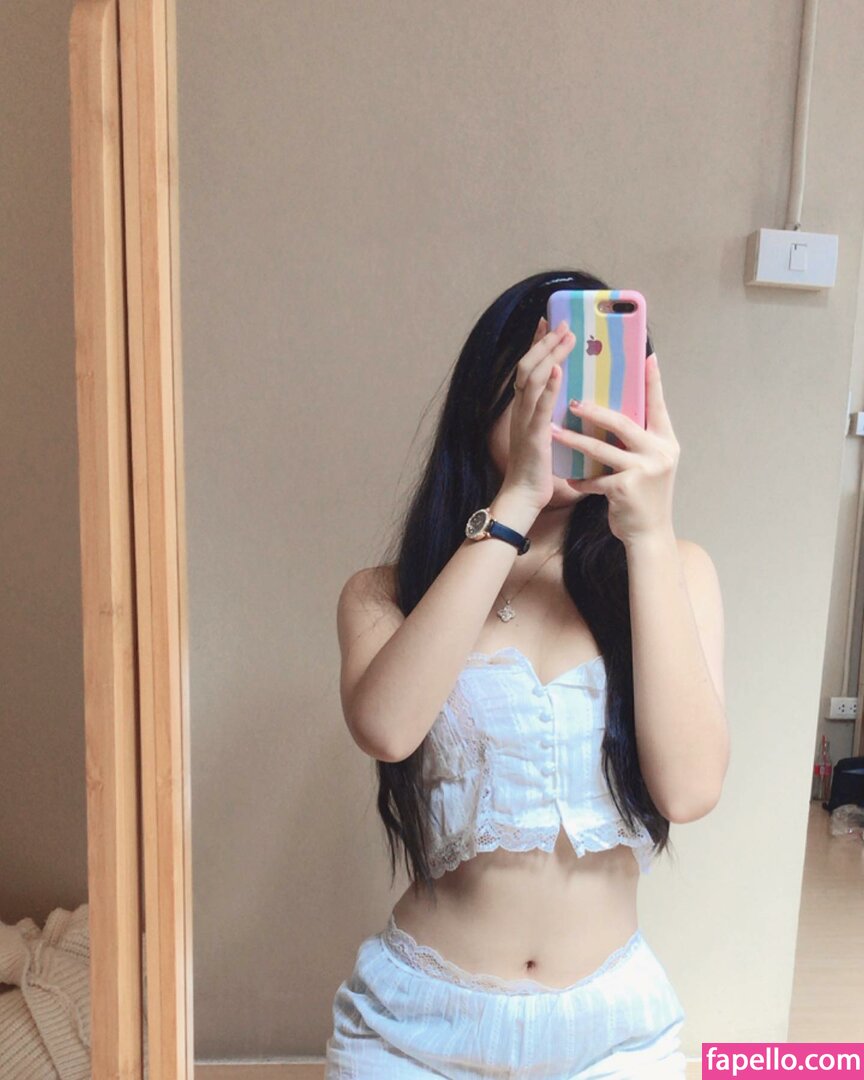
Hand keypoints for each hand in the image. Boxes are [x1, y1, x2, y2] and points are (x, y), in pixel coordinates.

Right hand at [502, 315, 575, 510]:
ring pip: (532, 378)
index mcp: (524, 408)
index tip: (547, 322)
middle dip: (545, 342)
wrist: (523, 495)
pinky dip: (549, 386)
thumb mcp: (546, 434)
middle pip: (528, 366)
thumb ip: (553, 416)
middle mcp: (521, 408)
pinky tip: (559, 370)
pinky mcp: (533, 434)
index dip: (537, 344)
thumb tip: (573, 400)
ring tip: (565, 338)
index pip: (529, 368)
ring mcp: (524, 419)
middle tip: (562, 323)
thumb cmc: (537, 469)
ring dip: (549, 355)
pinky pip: (539, 406)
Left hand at [549, 352, 678, 544]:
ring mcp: (643, 470)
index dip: (653, 381)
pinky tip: (568, 479)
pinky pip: (594, 478)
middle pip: (622, 422)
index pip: (658, 405)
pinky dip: (580, 479)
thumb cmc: (644, 497)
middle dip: (594, 410)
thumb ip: (640, 441)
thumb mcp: (650, 465)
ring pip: (601, 448)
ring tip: (554, 432)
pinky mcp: (624, 488)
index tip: (646, 356)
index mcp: (666, 441)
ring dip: (574, 440)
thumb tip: (618, 413)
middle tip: (572, 401)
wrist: (649, 535)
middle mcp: (659, 452)